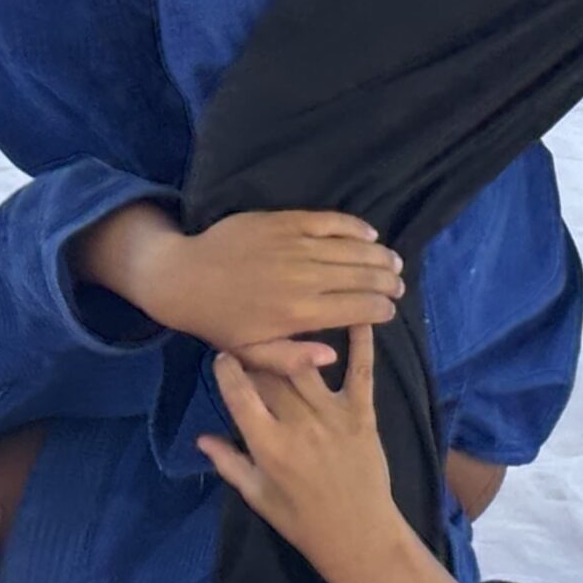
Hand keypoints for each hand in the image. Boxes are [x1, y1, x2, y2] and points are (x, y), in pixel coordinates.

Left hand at [123, 209, 404, 354]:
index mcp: (298, 313)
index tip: (390, 311)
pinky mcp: (283, 221)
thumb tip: (334, 356)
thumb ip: (292, 360)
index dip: (380, 309)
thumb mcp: (251, 354)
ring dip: (378, 256)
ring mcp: (294, 245)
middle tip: (399, 285)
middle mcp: (303, 278)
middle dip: (386, 282)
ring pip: (351, 249)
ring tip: (394, 263)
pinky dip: (354, 227)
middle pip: (360, 277)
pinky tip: (369, 235)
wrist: (183, 276)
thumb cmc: (219, 321)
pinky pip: (329, 222)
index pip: (356, 308)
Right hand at [196, 328, 402, 580]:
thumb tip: (201, 438)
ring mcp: (333, 416)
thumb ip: (229, 463)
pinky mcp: (362, 414)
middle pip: (271, 375)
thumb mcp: (258, 497)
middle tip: (250, 337)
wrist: (359, 536)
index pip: (240, 394)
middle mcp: (298, 424)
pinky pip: (361, 372)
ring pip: (306, 366)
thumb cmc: (302, 521)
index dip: (228, 370)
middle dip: (257, 353)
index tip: (222, 356)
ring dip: (293, 344)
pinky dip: (361, 344)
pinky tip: (357, 316)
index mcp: (268, 445)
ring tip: (284, 322)